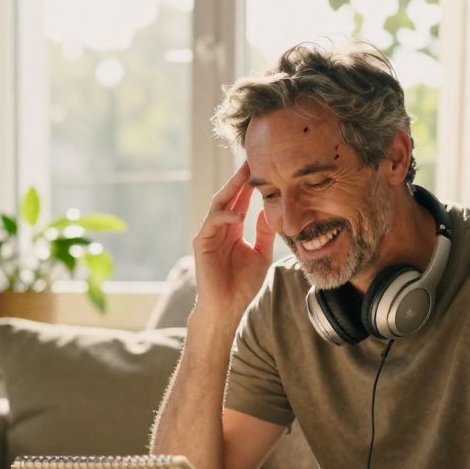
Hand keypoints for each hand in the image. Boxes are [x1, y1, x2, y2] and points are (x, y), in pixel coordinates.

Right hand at [191, 162, 275, 318]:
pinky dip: (225, 216)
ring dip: (231, 190)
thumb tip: (268, 211)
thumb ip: (264, 233)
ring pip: (219, 204)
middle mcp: (220, 228)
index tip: (263, 169)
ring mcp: (209, 234)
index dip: (249, 185)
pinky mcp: (201, 243)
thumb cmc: (243, 285)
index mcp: (233, 229)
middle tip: (252, 161)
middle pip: (228, 196)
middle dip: (239, 179)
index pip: (240, 201)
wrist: (227, 307)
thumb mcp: (261, 255)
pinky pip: (212, 222)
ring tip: (245, 177)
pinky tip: (239, 215)